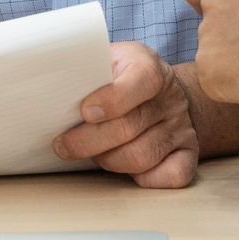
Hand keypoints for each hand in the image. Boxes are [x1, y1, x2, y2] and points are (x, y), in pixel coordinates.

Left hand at [51, 41, 199, 188]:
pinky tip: (124, 168)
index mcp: (149, 67)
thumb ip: (84, 69)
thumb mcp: (104, 60)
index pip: (141, 80)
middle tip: (63, 145)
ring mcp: (181, 127)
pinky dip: (145, 179)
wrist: (161, 92)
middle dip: (89, 140)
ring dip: (107, 160)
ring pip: (142, 156)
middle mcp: (170, 97)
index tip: (84, 112)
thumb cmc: (119, 78)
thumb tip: (50, 83)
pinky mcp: (188, 153)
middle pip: (130, 126)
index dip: (112, 99)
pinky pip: (173, 176)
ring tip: (91, 154)